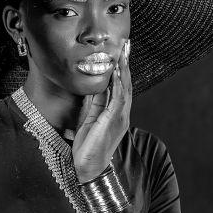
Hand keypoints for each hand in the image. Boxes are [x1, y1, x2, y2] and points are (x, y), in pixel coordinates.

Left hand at [73, 39, 131, 182]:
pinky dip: (118, 83)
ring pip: (124, 87)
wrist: (87, 168)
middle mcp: (121, 114)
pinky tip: (116, 70)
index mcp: (115, 113)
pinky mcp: (114, 120)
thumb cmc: (86, 148)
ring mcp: (120, 117)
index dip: (120, 69)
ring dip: (124, 68)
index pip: (120, 87)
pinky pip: (118, 97)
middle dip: (126, 63)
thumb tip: (90, 88)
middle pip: (126, 83)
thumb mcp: (87, 120)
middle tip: (126, 45)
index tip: (120, 52)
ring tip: (123, 52)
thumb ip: (91, 104)